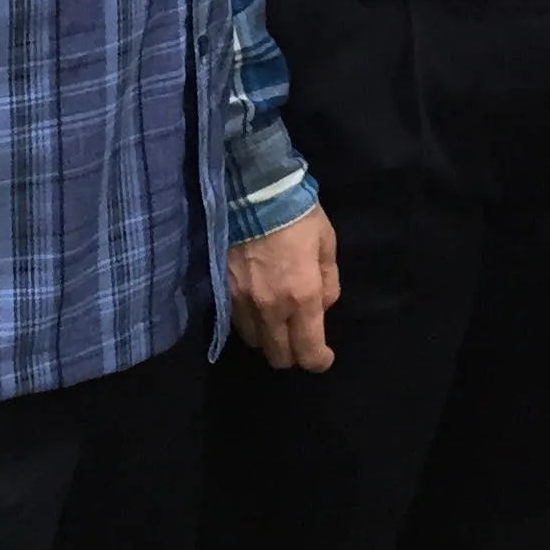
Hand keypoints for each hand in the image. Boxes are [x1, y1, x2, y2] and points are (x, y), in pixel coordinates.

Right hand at [228, 205, 339, 370]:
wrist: (252, 188)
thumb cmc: (297, 212)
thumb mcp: (326, 243)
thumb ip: (328, 281)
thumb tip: (322, 305)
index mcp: (302, 296)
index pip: (309, 350)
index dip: (319, 361)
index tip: (323, 357)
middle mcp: (270, 307)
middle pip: (279, 356)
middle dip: (293, 354)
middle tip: (299, 338)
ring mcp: (241, 301)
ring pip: (254, 342)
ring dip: (268, 338)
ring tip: (275, 321)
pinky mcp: (221, 289)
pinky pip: (235, 320)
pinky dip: (248, 321)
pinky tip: (254, 306)